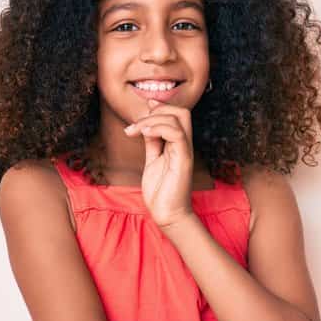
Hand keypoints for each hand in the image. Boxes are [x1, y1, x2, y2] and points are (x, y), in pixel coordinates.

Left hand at [123, 98, 194, 227]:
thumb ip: (152, 142)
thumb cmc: (160, 191)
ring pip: (179, 118)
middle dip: (158, 110)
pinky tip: (144, 133)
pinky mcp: (183, 160)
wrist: (167, 213)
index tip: (141, 112)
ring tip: (136, 130)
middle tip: (138, 124)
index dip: (160, 106)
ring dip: (153, 119)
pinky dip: (158, 128)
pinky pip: (176, 134)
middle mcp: (183, 145)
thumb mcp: (152, 160)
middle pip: (181, 111)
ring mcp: (184, 151)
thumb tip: (146, 125)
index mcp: (177, 144)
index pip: (176, 114)